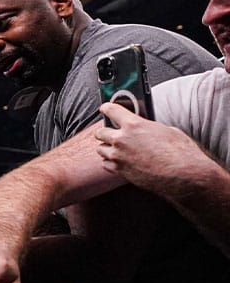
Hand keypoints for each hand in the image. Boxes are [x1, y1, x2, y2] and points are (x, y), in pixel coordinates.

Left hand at [95, 102, 214, 198]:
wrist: (183, 175)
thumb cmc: (180, 151)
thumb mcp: (166, 130)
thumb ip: (147, 128)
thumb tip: (144, 129)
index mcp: (134, 125)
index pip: (111, 110)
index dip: (107, 108)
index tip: (105, 109)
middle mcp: (122, 140)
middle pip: (100, 133)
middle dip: (105, 132)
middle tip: (112, 133)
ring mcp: (118, 157)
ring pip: (100, 150)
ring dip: (107, 148)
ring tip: (117, 149)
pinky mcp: (119, 171)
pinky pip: (106, 164)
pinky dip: (111, 162)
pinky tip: (120, 161)